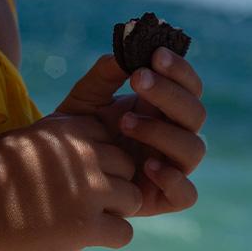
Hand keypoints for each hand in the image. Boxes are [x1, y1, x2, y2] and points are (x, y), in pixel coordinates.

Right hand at [0, 110, 142, 250]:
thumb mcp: (22, 140)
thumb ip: (56, 137)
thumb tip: (81, 135)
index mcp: (68, 130)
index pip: (110, 136)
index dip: (99, 155)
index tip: (80, 171)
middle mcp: (84, 157)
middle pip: (127, 165)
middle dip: (113, 181)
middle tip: (87, 198)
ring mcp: (88, 193)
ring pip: (134, 198)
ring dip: (117, 210)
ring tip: (89, 217)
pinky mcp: (87, 229)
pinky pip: (125, 232)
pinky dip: (112, 237)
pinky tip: (89, 236)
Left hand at [56, 49, 205, 216]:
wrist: (56, 173)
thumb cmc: (76, 131)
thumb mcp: (85, 99)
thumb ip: (103, 75)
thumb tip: (125, 52)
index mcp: (162, 109)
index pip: (188, 86)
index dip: (179, 70)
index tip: (155, 54)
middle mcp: (173, 136)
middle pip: (195, 113)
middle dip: (169, 93)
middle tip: (138, 78)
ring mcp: (171, 166)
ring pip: (194, 149)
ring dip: (163, 131)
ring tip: (125, 122)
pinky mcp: (162, 198)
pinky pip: (187, 194)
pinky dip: (173, 179)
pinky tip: (148, 164)